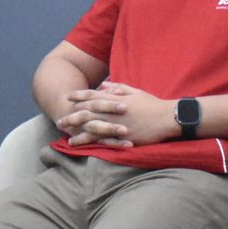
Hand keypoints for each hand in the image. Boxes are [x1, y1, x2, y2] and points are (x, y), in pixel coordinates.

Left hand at [57, 82, 174, 147]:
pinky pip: (100, 139)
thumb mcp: (135, 91)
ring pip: (90, 126)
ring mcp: (116, 124)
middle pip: (87, 112)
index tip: (68, 96)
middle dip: (72, 115)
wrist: (167, 118)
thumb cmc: (153, 104)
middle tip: (60, 119)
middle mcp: (113, 111)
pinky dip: (87, 141)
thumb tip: (105, 84)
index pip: (93, 96)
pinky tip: (78, 144)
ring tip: (64, 132)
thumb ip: (118, 87)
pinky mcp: (121, 136)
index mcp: (116, 99)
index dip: (79, 96)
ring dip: (75, 129)